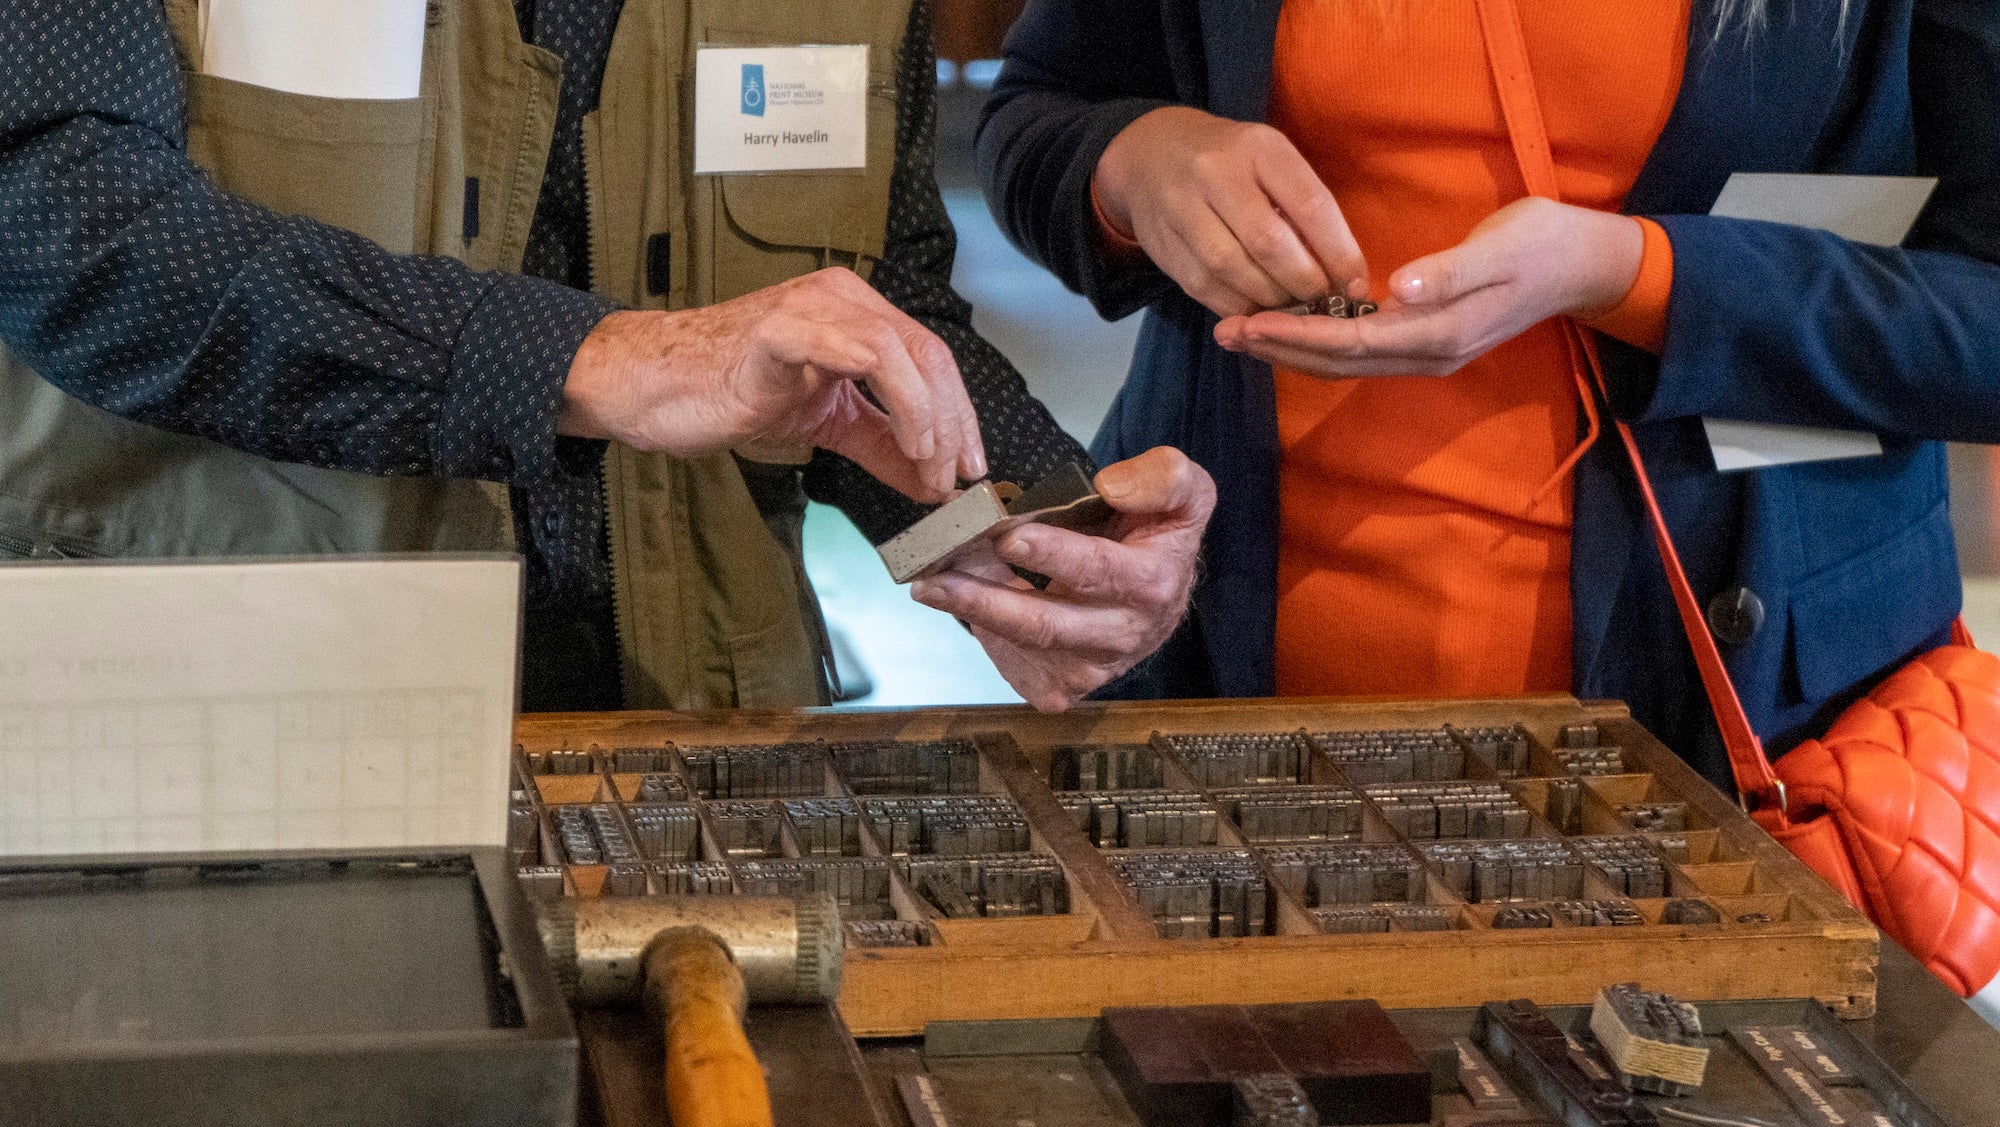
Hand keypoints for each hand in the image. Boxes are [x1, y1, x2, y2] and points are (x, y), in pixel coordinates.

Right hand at [558, 268, 984, 501]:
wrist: (650, 385)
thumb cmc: (729, 391)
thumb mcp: (825, 422)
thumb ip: (881, 445)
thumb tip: (932, 481)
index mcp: (855, 311)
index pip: (931, 356)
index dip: (961, 414)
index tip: (971, 468)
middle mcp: (842, 296)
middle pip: (930, 352)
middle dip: (955, 422)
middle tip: (958, 478)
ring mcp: (812, 307)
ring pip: (905, 350)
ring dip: (932, 418)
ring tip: (931, 468)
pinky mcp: (783, 330)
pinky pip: (861, 355)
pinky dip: (898, 402)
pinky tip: (905, 445)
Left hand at [909, 447, 1215, 710]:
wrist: (1160, 595)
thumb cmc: (1158, 537)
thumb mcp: (1185, 492)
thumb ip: (1163, 479)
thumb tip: (1112, 485)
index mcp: (1152, 585)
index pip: (1097, 571)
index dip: (1052, 554)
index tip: (1007, 535)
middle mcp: (1123, 636)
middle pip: (1046, 625)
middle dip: (984, 601)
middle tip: (935, 578)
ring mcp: (1092, 668)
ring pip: (1022, 647)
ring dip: (972, 615)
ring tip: (929, 585)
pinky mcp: (1065, 684)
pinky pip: (1015, 665)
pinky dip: (985, 635)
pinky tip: (965, 604)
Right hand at [1093, 106, 1367, 317]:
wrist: (1153, 153)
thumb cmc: (1233, 161)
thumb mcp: (1270, 161)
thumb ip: (1302, 206)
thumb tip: (1342, 273)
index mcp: (1258, 148)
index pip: (1309, 205)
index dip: (1339, 253)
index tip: (1356, 286)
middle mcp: (1215, 173)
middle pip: (1269, 244)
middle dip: (1304, 283)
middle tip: (1323, 302)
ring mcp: (1182, 209)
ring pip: (1233, 270)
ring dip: (1271, 301)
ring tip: (1292, 309)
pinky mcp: (1162, 244)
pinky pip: (1205, 288)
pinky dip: (1238, 308)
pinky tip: (1257, 312)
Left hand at [1212, 198, 1644, 377]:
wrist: (1584, 265)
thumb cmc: (1543, 244)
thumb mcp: (1504, 245)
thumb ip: (1451, 269)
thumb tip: (1397, 290)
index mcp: (1442, 332)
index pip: (1353, 341)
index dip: (1298, 335)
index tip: (1250, 322)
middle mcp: (1429, 354)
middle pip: (1339, 362)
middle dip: (1280, 349)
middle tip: (1223, 333)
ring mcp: (1428, 354)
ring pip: (1345, 363)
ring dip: (1292, 351)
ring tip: (1242, 335)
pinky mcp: (1427, 342)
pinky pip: (1360, 354)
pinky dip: (1318, 345)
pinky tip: (1290, 330)